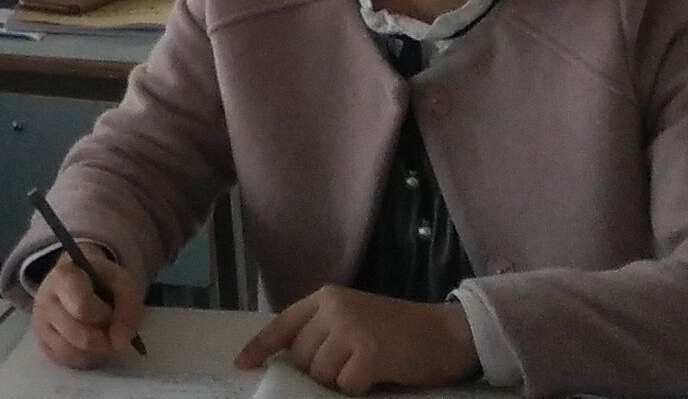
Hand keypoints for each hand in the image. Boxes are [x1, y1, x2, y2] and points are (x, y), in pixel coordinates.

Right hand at [25, 232, 146, 368]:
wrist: (81, 281)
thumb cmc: (102, 282)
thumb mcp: (122, 282)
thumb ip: (128, 308)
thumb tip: (119, 343)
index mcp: (63, 276)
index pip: (82, 306)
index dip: (104, 316)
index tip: (112, 312)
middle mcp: (45, 299)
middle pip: (79, 336)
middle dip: (103, 339)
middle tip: (111, 330)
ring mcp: (40, 323)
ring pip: (70, 353)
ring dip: (95, 352)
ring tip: (103, 338)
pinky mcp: (42, 343)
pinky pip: (65, 361)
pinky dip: (85, 359)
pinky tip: (92, 346)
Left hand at [240, 284, 479, 391]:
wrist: (445, 333)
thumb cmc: (400, 330)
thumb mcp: (355, 318)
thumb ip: (324, 331)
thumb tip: (292, 363)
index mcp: (326, 298)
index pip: (282, 324)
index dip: (260, 347)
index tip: (242, 365)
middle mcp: (333, 309)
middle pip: (300, 356)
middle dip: (316, 372)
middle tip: (347, 369)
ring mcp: (350, 330)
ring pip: (320, 374)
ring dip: (338, 382)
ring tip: (364, 370)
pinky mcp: (368, 354)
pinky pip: (346, 386)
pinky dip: (359, 389)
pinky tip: (377, 377)